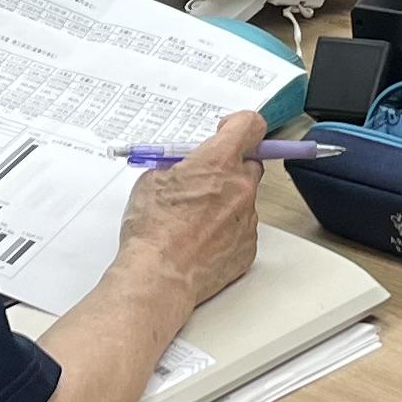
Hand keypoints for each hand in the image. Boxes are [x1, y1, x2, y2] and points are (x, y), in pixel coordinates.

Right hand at [117, 113, 263, 307]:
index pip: (250, 125)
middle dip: (230, 169)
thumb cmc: (152, 233)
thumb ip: (175, 168)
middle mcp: (241, 187)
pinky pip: (242, 230)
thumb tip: (180, 169)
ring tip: (193, 221)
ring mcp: (247, 218)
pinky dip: (226, 231)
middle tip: (204, 181)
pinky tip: (200, 240)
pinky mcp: (248, 247)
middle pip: (249, 164)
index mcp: (218, 162)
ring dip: (226, 203)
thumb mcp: (151, 182)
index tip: (229, 130)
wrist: (159, 277)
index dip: (239, 125)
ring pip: (244, 200)